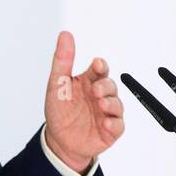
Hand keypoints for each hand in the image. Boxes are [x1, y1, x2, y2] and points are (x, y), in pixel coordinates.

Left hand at [44, 33, 124, 170]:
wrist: (59, 141)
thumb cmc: (60, 111)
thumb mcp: (56, 84)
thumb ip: (62, 60)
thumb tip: (65, 35)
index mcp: (88, 82)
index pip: (99, 70)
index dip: (100, 66)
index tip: (97, 64)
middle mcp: (100, 96)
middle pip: (111, 85)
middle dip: (106, 86)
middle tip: (96, 90)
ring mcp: (106, 113)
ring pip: (117, 104)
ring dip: (111, 103)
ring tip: (101, 104)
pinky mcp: (110, 130)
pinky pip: (118, 126)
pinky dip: (114, 124)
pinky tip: (105, 123)